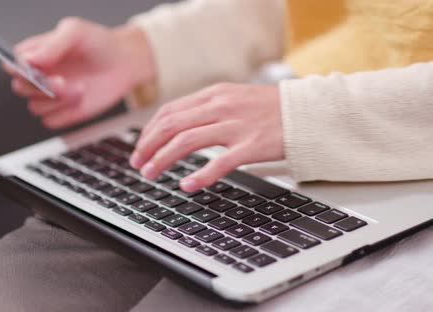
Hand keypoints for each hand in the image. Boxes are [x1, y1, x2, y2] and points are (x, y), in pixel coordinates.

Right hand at [7, 18, 154, 127]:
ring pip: (36, 108)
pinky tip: (81, 100)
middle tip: (62, 81)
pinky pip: (51, 122)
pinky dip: (65, 114)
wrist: (123, 62)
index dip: (18, 68)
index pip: (11, 64)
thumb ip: (52, 44)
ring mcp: (50, 96)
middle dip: (41, 87)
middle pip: (20, 88)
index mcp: (34, 54)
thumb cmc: (97, 43)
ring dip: (57, 101)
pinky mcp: (63, 113)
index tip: (34, 68)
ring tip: (80, 88)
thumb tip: (30, 60)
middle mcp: (38, 76)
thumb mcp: (75, 31)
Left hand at [129, 83, 283, 191]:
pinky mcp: (252, 145)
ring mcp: (236, 125)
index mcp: (214, 95)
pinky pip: (220, 162)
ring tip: (150, 174)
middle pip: (172, 126)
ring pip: (187, 141)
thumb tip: (176, 126)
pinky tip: (187, 185)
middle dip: (148, 146)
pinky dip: (200, 175)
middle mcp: (221, 106)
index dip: (148, 132)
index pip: (169, 111)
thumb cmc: (271, 109)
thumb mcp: (234, 98)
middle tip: (138, 164)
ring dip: (163, 159)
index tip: (140, 148)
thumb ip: (206, 109)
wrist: (309, 112)